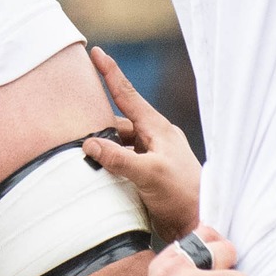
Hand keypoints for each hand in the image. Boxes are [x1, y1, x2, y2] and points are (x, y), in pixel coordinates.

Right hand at [84, 45, 202, 240]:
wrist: (200, 225)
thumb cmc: (183, 195)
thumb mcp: (149, 174)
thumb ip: (118, 158)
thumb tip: (89, 144)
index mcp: (157, 129)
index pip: (128, 94)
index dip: (110, 72)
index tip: (95, 51)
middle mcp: (154, 139)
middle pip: (118, 123)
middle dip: (98, 124)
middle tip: (76, 126)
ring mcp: (151, 157)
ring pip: (118, 144)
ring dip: (103, 149)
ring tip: (82, 157)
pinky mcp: (147, 176)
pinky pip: (122, 162)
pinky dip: (108, 165)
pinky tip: (96, 174)